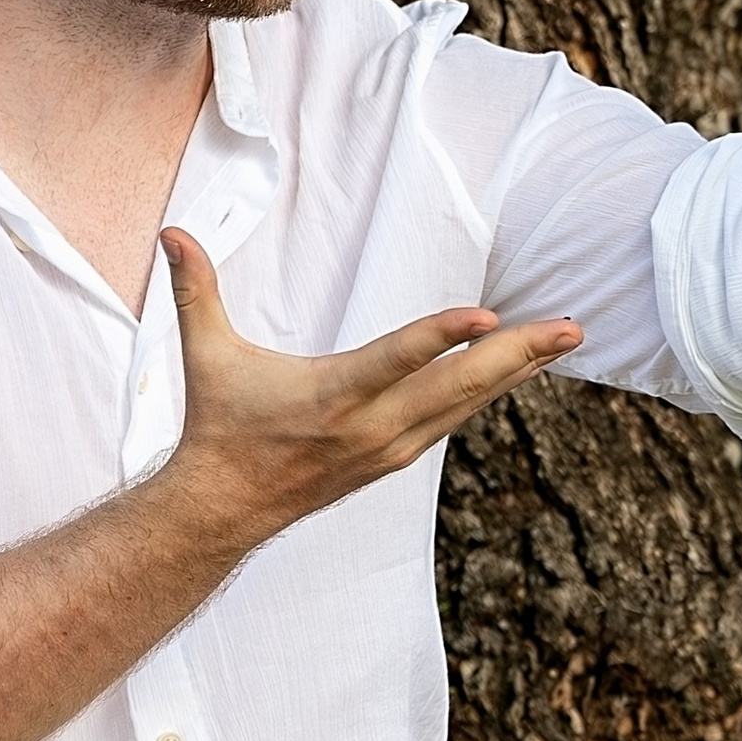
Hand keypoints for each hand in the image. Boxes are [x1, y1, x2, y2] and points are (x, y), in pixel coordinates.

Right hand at [159, 231, 580, 552]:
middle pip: (458, 387)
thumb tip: (170, 232)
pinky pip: (455, 417)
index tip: (488, 313)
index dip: (441, 337)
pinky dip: (491, 389)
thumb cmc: (219, 425)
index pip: (396, 362)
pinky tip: (522, 366)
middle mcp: (371, 427)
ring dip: (518, 369)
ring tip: (566, 337)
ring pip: (467, 404)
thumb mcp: (205, 355)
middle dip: (519, 354)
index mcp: (330, 398)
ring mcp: (390, 447)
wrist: (225, 508)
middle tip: (570, 326)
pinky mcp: (397, 456)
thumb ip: (196, 290)